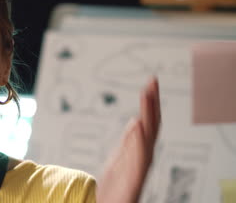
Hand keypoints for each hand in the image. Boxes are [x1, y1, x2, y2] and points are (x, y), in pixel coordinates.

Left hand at [96, 77, 160, 202]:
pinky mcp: (133, 179)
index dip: (150, 103)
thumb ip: (129, 141)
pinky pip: (139, 157)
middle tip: (152, 81)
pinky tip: (138, 124)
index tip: (150, 83)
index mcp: (138, 150)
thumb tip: (136, 121)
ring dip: (148, 114)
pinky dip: (139, 140)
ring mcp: (139, 167)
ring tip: (147, 94)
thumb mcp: (120, 158)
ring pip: (148, 137)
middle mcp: (143, 157)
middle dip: (152, 103)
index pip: (147, 121)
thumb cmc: (116, 187)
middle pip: (151, 125)